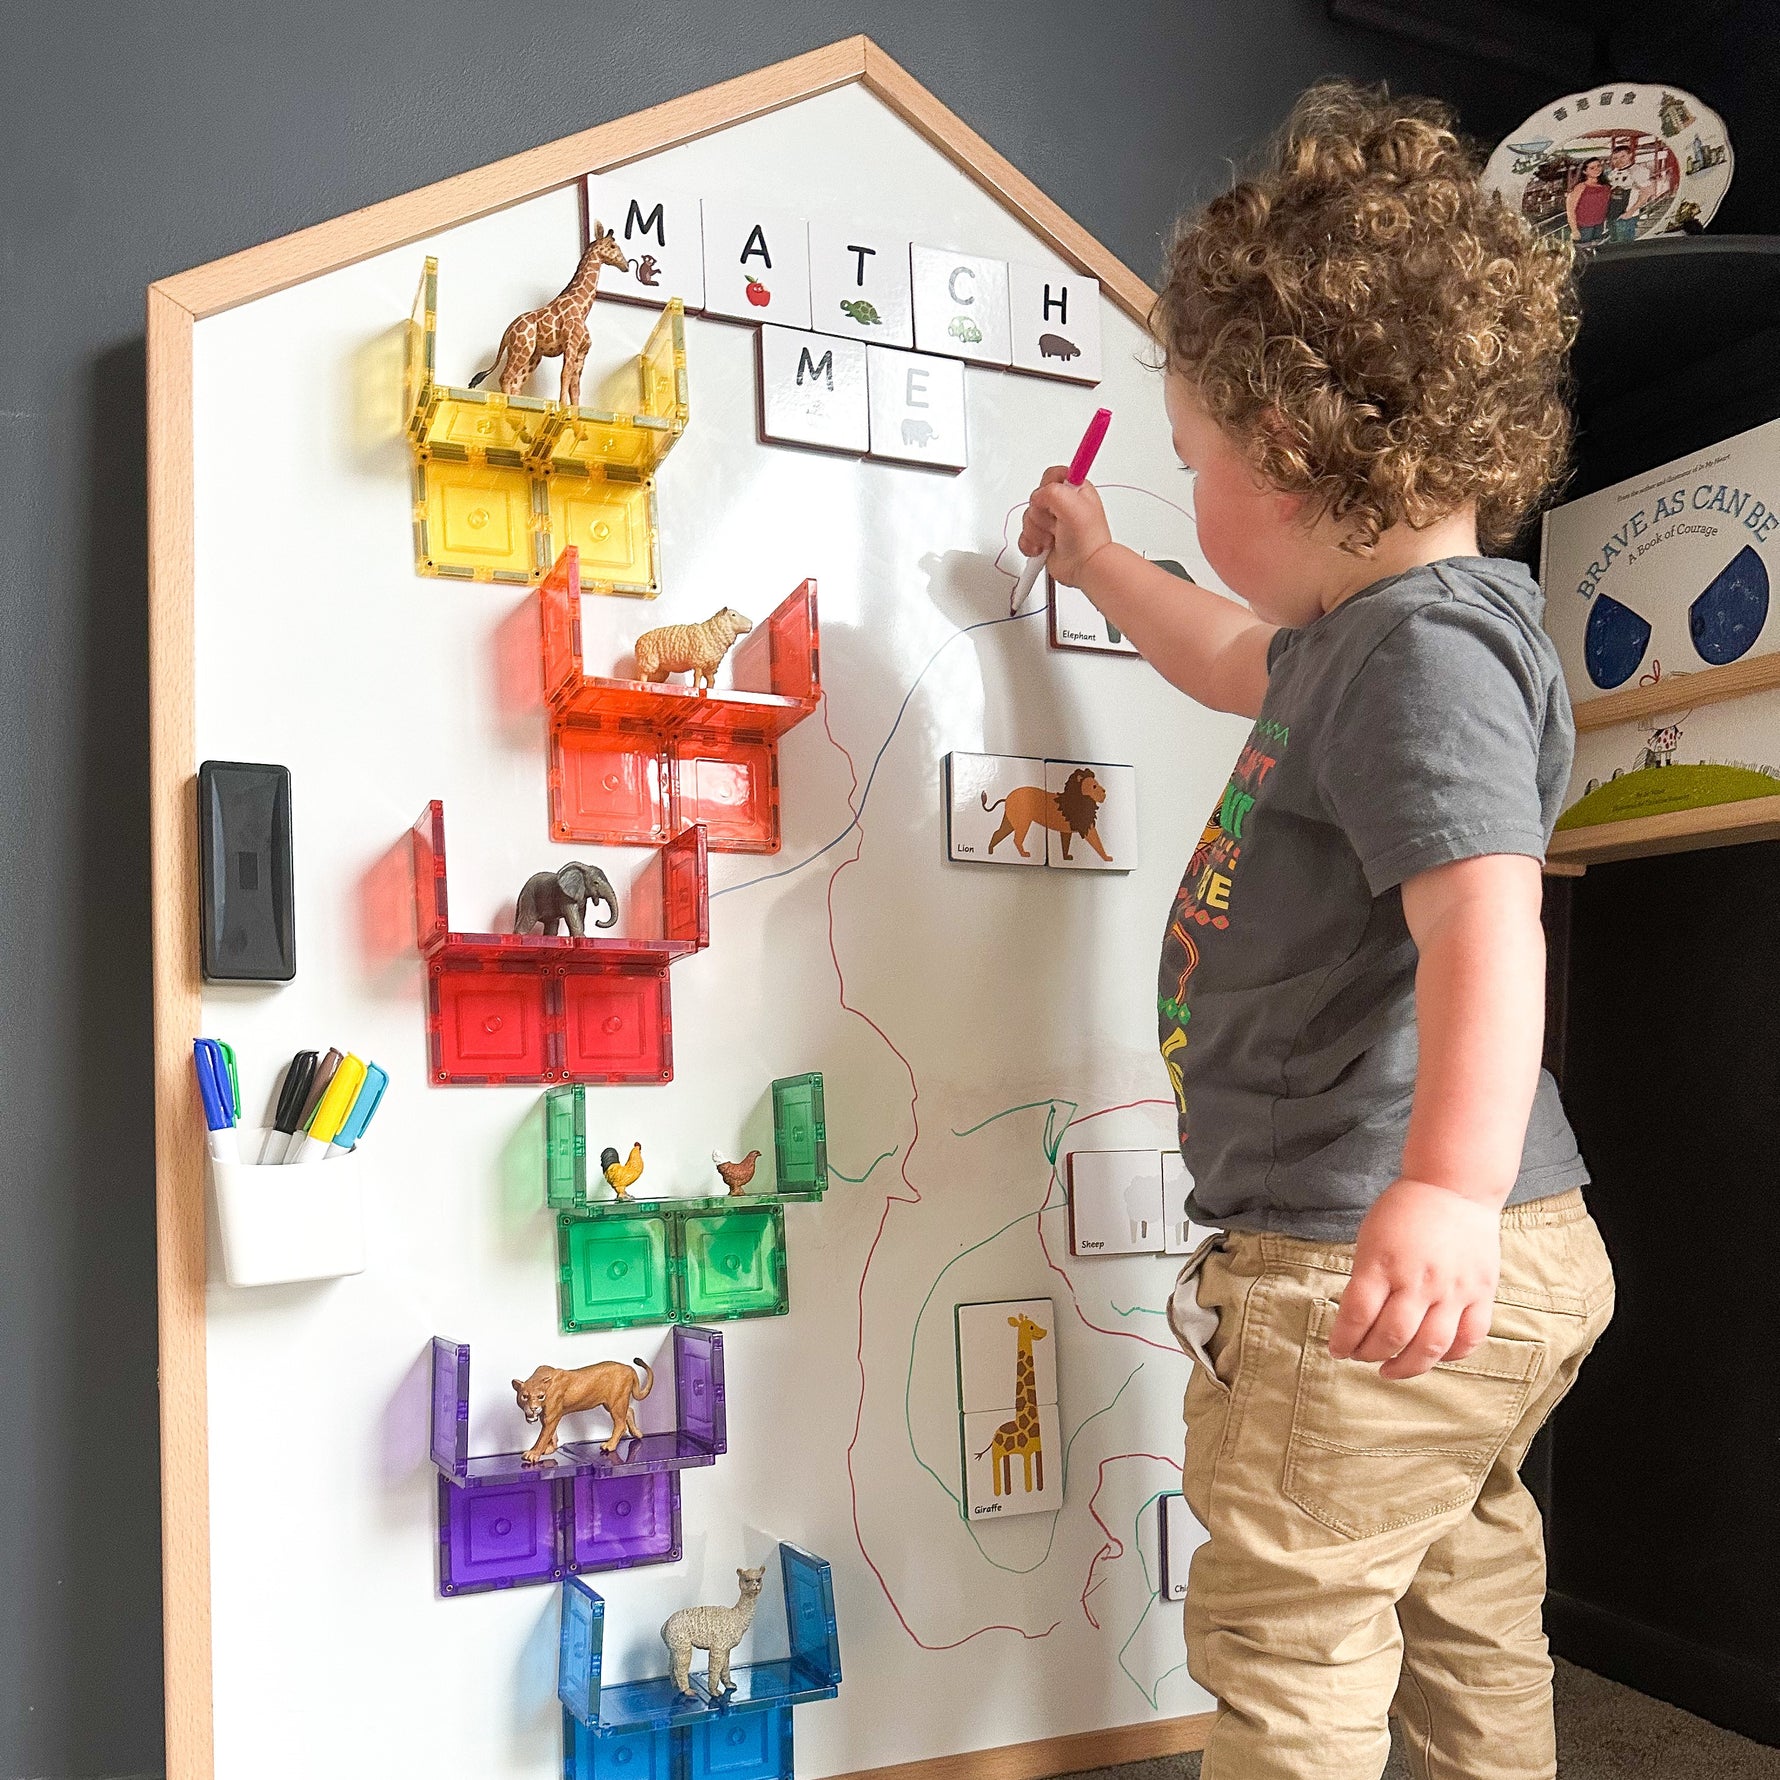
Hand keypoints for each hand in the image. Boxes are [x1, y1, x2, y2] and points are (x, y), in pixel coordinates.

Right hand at [1018, 466, 1113, 587]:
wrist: (1086, 567)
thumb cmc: (1087, 539)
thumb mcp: (1072, 504)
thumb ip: (1051, 491)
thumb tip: (1037, 498)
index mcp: (1073, 489)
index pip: (1051, 475)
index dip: (1048, 487)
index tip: (1056, 501)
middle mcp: (1061, 503)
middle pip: (1034, 498)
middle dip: (1042, 515)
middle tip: (1057, 524)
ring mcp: (1050, 522)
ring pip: (1027, 518)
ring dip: (1037, 532)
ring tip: (1053, 539)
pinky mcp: (1041, 538)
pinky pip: (1024, 536)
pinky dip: (1031, 544)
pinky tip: (1044, 548)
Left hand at [1327, 1178, 1500, 1379]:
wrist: (1455, 1186)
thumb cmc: (1405, 1210)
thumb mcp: (1370, 1238)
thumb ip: (1366, 1278)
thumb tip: (1356, 1321)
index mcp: (1383, 1262)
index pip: (1357, 1315)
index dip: (1343, 1340)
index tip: (1337, 1349)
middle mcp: (1419, 1280)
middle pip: (1392, 1336)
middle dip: (1369, 1354)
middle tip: (1360, 1356)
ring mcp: (1453, 1289)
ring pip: (1430, 1346)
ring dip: (1406, 1366)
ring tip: (1390, 1369)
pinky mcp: (1481, 1293)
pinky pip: (1469, 1338)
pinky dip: (1450, 1355)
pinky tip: (1433, 1356)